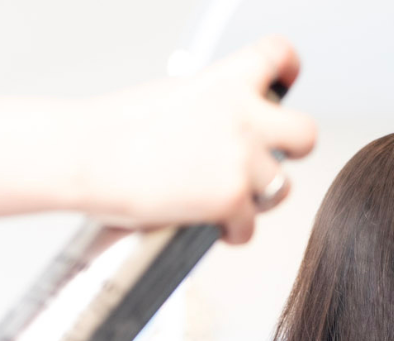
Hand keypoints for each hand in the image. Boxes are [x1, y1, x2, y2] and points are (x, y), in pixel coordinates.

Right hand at [80, 35, 317, 242]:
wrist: (88, 155)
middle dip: (293, 150)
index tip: (284, 79)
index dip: (287, 68)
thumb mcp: (173, 99)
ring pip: (282, 188)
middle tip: (270, 160)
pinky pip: (250, 227)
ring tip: (229, 203)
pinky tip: (213, 228)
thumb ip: (210, 109)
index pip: (278, 55)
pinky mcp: (233, 199)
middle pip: (305, 133)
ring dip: (260, 199)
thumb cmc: (115, 131)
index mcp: (225, 80)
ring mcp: (242, 159)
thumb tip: (221, 138)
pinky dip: (233, 233)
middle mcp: (243, 116)